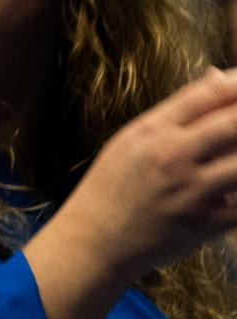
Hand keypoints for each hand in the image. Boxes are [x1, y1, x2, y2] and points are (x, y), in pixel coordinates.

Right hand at [54, 68, 236, 283]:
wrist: (95, 241)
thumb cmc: (112, 187)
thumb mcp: (132, 139)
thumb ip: (178, 111)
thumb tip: (219, 77)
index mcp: (152, 131)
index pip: (207, 94)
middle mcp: (173, 156)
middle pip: (233, 122)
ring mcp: (193, 190)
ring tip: (236, 151)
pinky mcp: (208, 222)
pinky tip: (236, 182)